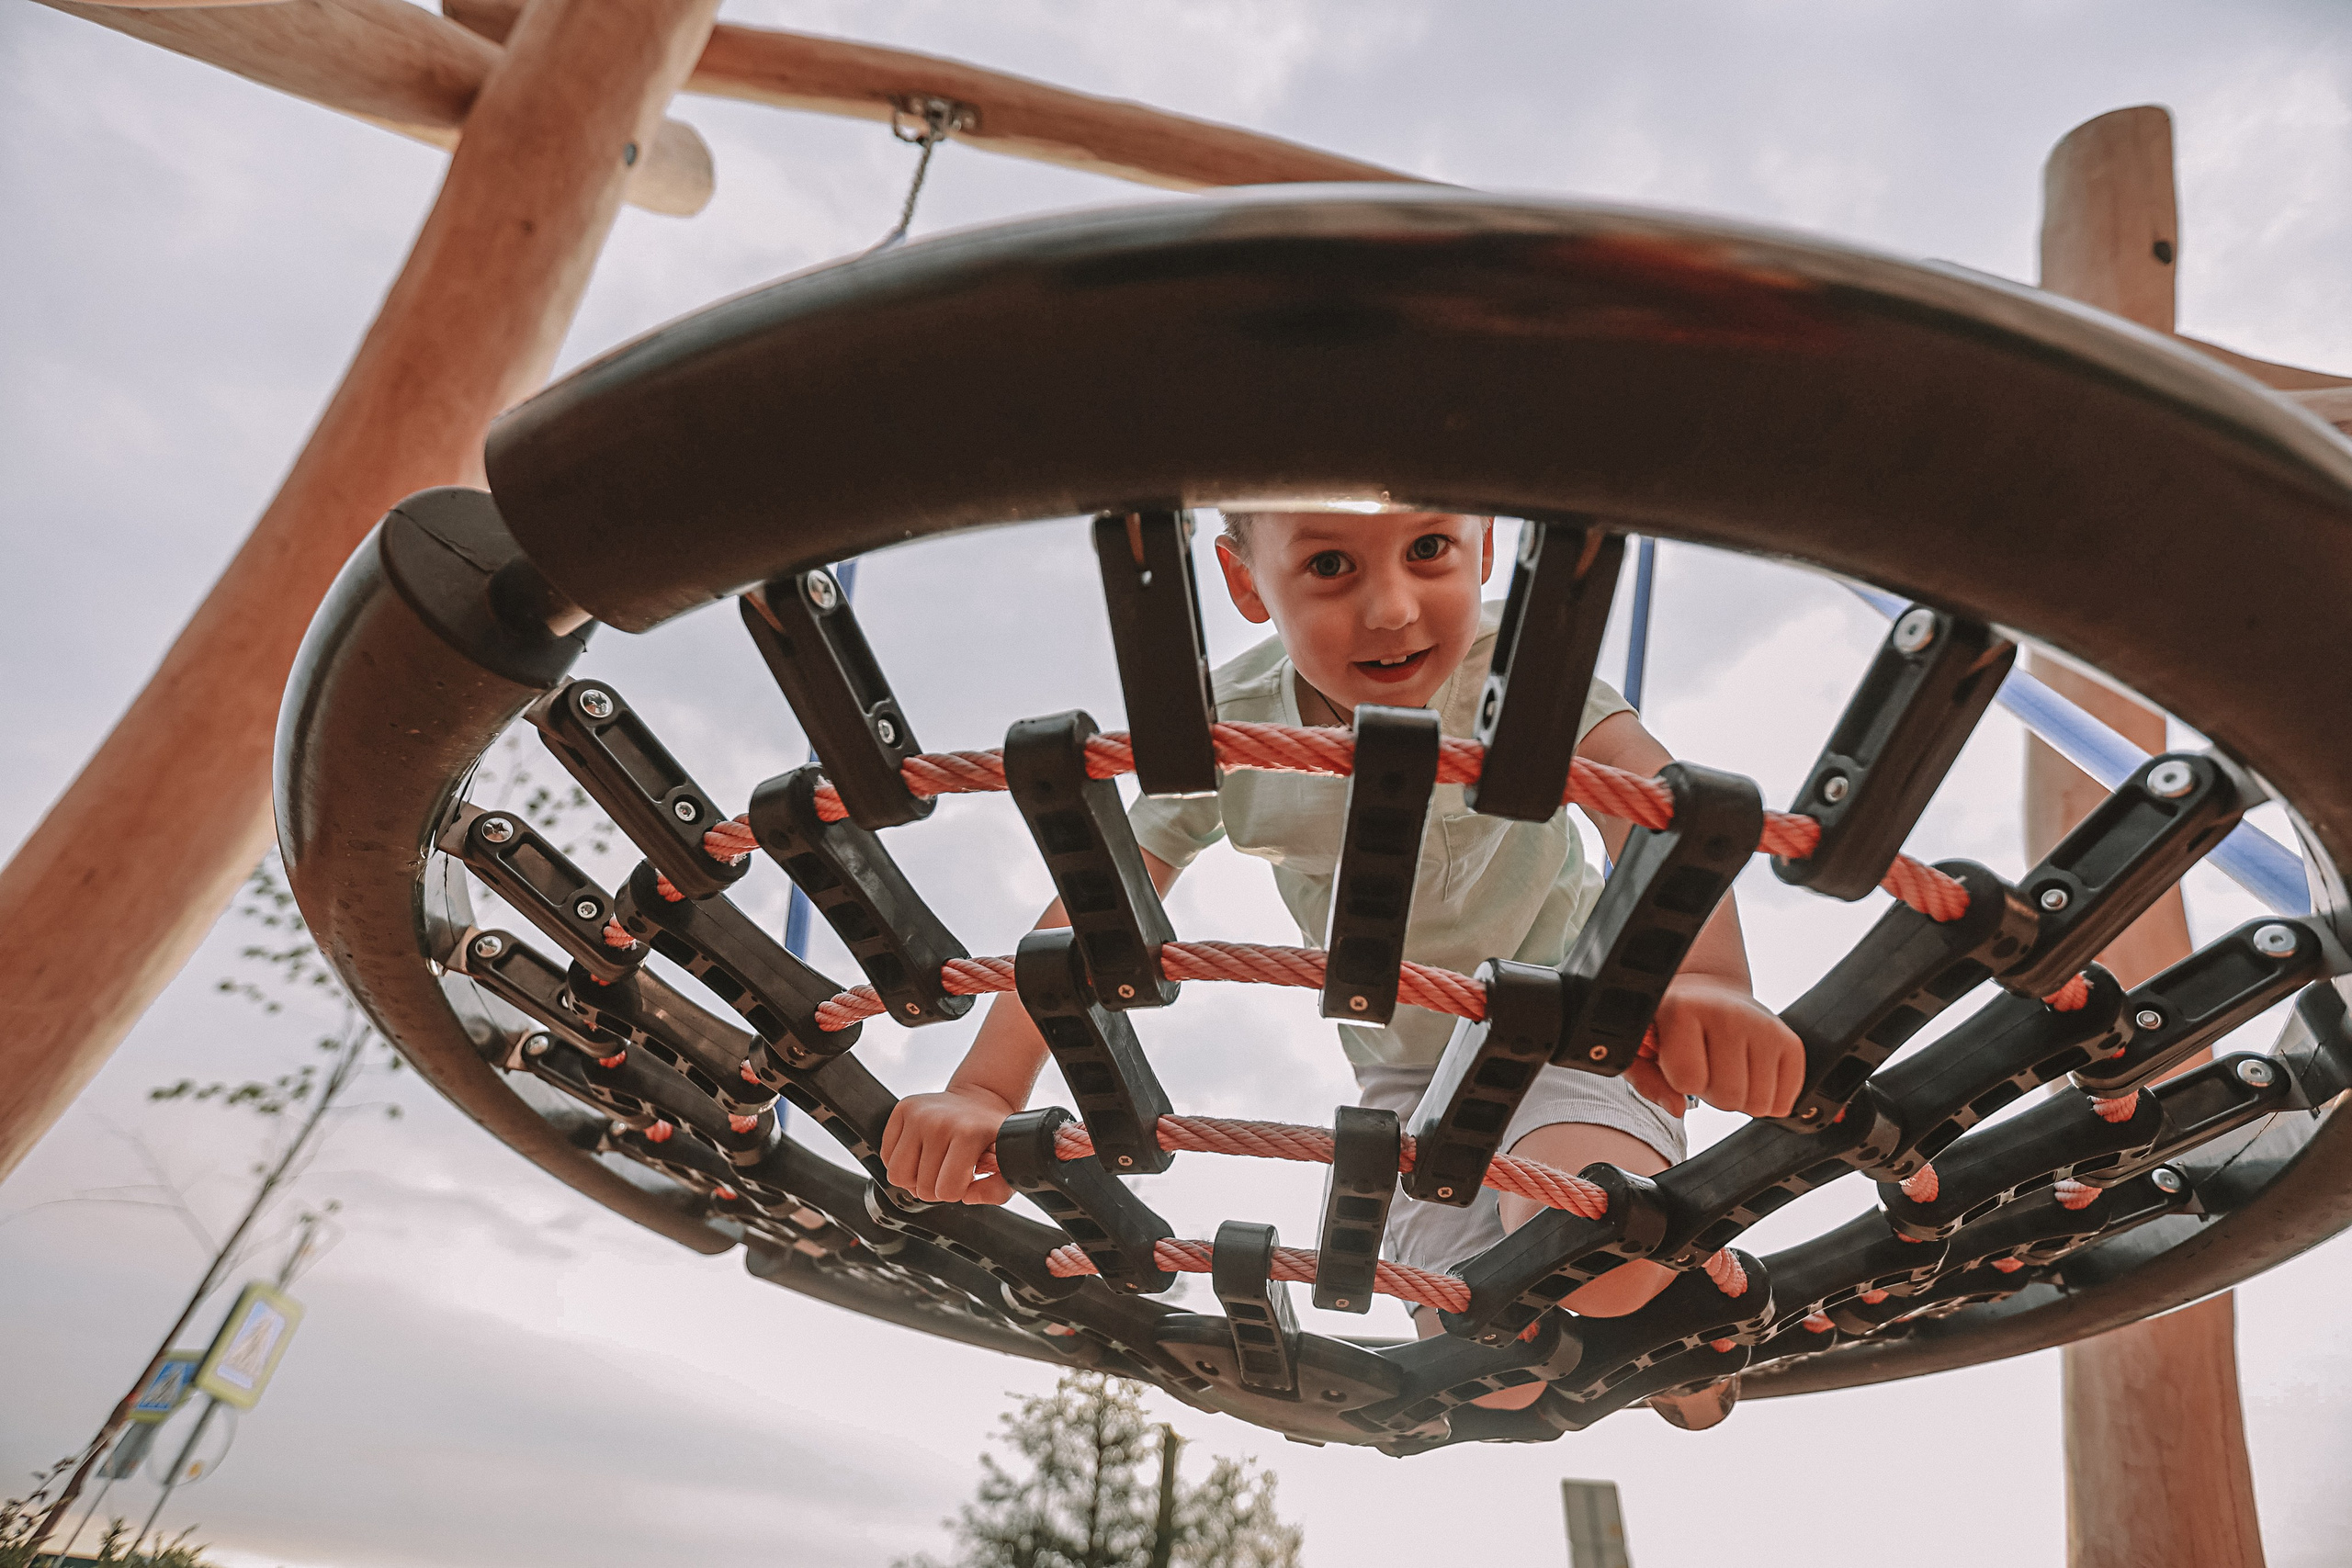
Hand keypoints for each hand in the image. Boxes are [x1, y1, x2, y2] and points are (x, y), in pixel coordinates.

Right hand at [881, 1085, 1019, 1203]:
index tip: (966, 1175)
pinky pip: (886, 1155)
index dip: (957, 1192)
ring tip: (934, 1163)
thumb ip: (997, 1190)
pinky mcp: (902, 1109)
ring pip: (897, 1175)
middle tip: (950, 1169)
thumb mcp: (1008, 1162)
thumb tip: (967, 1197)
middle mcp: (939, 1122)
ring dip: (915, 1178)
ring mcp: (918, 1114)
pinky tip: (921, 1151)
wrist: (980, 1098)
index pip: (947, 1191)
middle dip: (936, 1187)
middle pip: (921, 1188)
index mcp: (968, 1134)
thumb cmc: (992, 1134)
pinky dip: (902, 1161)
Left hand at [1627, 973, 1803, 1119]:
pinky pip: (1785, 1102)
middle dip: (1713, 1092)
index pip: (1688, 1081)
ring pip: (1759, 1104)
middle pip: (1728, 1096)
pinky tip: (1750, 1072)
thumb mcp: (1641, 1048)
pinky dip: (1767, 1099)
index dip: (1681, 1081)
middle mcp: (1728, 1013)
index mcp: (1683, 1010)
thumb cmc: (1669, 1026)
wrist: (1708, 993)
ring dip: (1741, 1097)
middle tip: (1706, 1066)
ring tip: (1726, 1067)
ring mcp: (1764, 1026)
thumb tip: (1676, 1107)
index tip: (1679, 1061)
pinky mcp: (1791, 1042)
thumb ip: (1646, 1080)